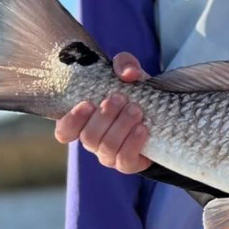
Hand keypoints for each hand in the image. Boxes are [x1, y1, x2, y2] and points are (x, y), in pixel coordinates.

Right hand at [54, 52, 152, 173]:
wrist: (164, 116)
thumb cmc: (136, 93)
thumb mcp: (130, 74)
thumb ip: (124, 64)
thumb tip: (127, 73)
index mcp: (86, 121)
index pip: (64, 131)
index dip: (71, 121)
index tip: (87, 104)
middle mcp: (95, 140)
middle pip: (88, 137)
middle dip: (104, 116)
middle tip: (120, 98)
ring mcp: (110, 155)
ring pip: (106, 148)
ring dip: (121, 126)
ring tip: (136, 110)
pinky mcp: (129, 163)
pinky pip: (124, 160)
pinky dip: (133, 143)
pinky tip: (143, 128)